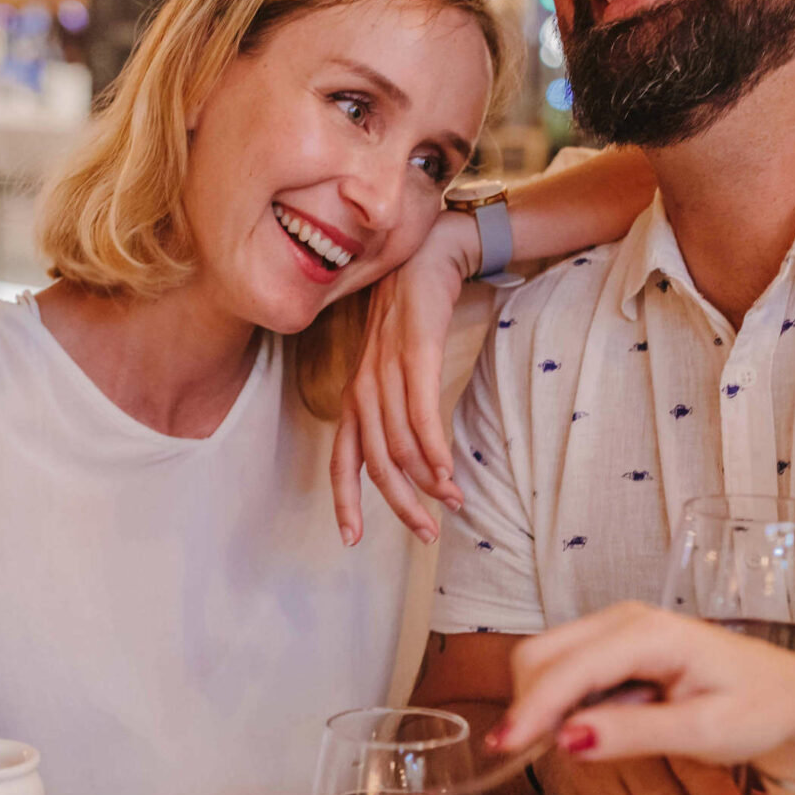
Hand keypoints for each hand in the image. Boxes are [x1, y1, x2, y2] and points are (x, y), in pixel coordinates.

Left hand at [330, 209, 477, 545]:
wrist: (428, 254)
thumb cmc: (414, 315)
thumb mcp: (395, 366)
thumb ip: (396, 408)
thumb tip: (412, 459)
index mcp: (355, 394)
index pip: (342, 459)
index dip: (345, 501)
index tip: (351, 540)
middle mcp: (364, 386)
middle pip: (376, 463)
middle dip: (401, 505)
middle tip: (427, 533)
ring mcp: (387, 368)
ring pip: (400, 443)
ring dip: (428, 482)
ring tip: (453, 503)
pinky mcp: (417, 350)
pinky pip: (421, 411)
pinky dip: (433, 447)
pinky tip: (448, 470)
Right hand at [497, 603, 794, 782]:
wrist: (790, 694)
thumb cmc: (760, 709)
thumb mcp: (705, 733)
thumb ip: (634, 734)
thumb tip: (569, 739)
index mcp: (651, 634)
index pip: (568, 667)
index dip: (532, 709)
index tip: (506, 748)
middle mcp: (626, 619)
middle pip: (542, 653)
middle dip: (526, 703)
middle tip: (525, 753)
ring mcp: (618, 627)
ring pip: (545, 657)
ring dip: (539, 701)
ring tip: (560, 744)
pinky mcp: (614, 644)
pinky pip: (563, 666)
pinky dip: (555, 698)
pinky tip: (578, 729)